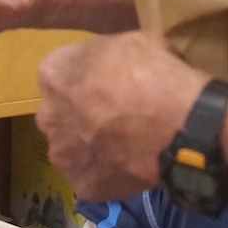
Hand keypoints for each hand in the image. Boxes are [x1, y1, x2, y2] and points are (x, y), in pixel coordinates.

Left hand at [37, 33, 204, 198]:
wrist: (179, 125)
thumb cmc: (154, 75)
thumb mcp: (130, 42)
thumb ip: (105, 56)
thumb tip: (109, 67)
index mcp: (54, 74)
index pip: (59, 75)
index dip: (85, 79)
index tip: (106, 84)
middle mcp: (48, 116)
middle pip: (60, 115)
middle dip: (80, 115)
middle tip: (114, 116)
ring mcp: (63, 155)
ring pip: (72, 150)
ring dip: (90, 147)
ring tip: (124, 145)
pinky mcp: (83, 185)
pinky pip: (92, 177)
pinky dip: (107, 173)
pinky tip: (130, 165)